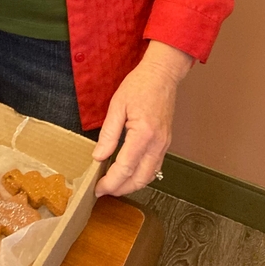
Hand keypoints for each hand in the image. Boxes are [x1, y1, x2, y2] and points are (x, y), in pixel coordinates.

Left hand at [92, 41, 192, 196]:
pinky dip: (142, 175)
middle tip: (104, 190)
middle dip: (121, 189)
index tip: (98, 188)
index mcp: (143, 134)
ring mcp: (164, 145)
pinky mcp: (166, 143)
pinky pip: (155, 167)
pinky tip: (130, 173)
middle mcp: (157, 144)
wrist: (161, 75)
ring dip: (132, 185)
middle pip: (139, 179)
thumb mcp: (117, 106)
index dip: (110, 182)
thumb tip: (99, 156)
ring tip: (114, 185)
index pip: (125, 168)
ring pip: (149, 176)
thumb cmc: (139, 85)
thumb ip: (108, 134)